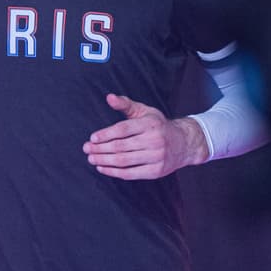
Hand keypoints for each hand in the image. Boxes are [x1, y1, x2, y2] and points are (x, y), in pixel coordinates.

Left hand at [83, 93, 207, 179]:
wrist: (184, 143)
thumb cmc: (159, 126)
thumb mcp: (144, 111)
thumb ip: (125, 104)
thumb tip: (109, 97)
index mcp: (150, 124)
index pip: (123, 129)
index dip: (106, 134)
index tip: (92, 138)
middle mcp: (155, 140)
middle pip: (121, 146)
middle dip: (100, 149)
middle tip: (86, 148)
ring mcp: (156, 157)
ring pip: (124, 161)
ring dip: (104, 160)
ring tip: (91, 158)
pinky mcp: (156, 171)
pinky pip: (130, 173)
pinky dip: (113, 172)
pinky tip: (102, 168)